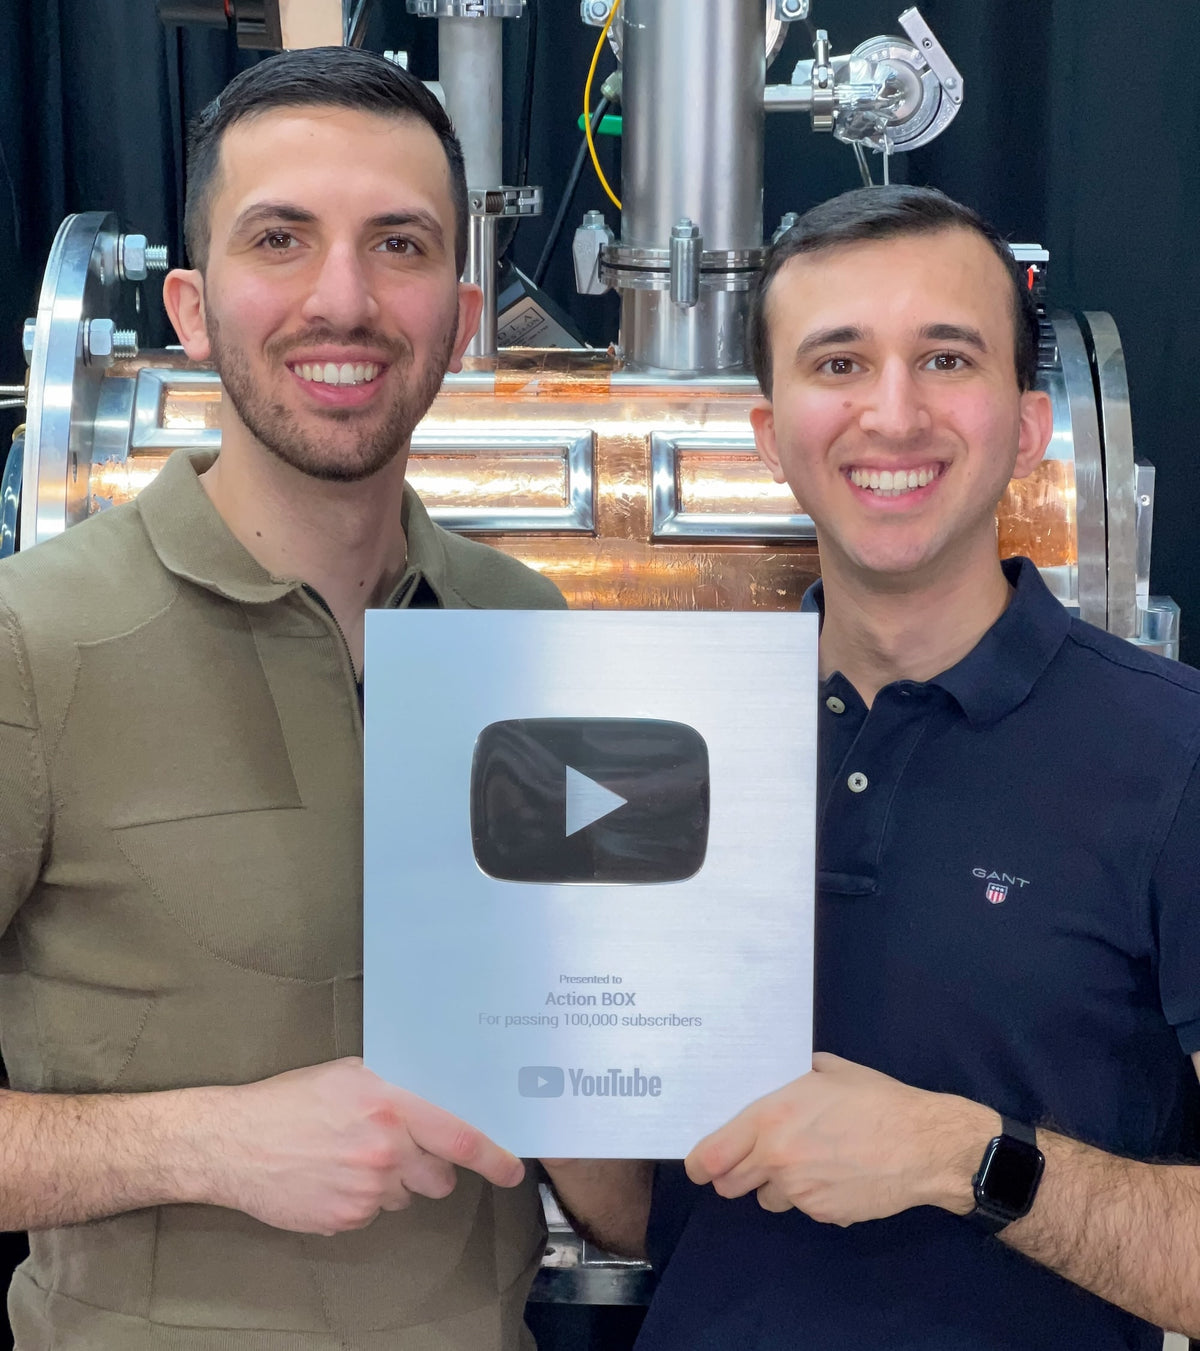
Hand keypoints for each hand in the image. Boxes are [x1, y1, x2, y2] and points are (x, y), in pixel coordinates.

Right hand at [196, 1058, 524, 1235]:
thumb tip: (441, 1096)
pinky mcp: (346, 1218)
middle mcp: (385, 1147)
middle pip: (439, 1176)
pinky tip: (334, 1176)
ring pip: (407, 1196)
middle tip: (401, 1150)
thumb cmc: (292, 1100)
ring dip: (394, 1182)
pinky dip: (364, 1199)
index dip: (495, 1156)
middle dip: (431, 1167)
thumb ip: (398, 1086)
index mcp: (391, 1103)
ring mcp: (366, 1188)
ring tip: (354, 1157)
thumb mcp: (351, 1073)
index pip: (460, 1136)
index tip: (513, 1167)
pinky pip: (375, 1213)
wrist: (234, 1142)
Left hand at [685, 1053, 990, 1225]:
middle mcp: (777, 1159)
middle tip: (750, 1160)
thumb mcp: (829, 1072)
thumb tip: (778, 1076)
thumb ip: (793, 1078)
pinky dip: (809, 1196)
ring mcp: (800, 1192)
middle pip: (730, 1183)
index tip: (698, 1164)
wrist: (922, 1145)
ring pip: (767, 1198)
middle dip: (735, 1173)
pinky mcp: (823, 1214)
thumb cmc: (876, 1100)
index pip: (712, 1154)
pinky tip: (834, 1175)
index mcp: (770, 1118)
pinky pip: (802, 1208)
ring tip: (805, 1162)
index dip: (700, 1162)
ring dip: (774, 1185)